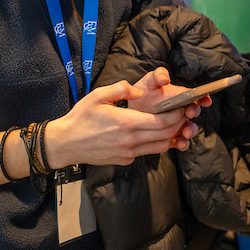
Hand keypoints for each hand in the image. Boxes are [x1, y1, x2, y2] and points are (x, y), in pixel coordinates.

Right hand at [47, 73, 204, 166]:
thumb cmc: (81, 118)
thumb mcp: (98, 95)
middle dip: (178, 124)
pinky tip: (153, 134)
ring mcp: (128, 153)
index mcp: (126, 123)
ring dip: (170, 136)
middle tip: (183, 114)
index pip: (162, 121)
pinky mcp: (124, 160)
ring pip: (160, 147)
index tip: (182, 107)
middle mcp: (130, 140)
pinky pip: (147, 152)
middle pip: (166, 135)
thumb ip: (121, 89)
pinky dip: (155, 144)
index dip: (176, 115)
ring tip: (173, 125)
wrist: (66, 144)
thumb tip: (139, 90)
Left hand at [125, 67, 206, 149]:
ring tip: (186, 132)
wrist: (132, 110)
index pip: (196, 95)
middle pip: (194, 111)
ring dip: (191, 131)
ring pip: (190, 128)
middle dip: (194, 112)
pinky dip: (183, 143)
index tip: (205, 99)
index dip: (203, 97)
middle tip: (189, 112)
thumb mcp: (149, 81)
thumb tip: (166, 78)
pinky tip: (180, 143)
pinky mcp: (172, 137)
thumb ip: (158, 75)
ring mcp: (177, 124)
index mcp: (180, 96)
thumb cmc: (143, 94)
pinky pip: (181, 142)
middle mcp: (181, 111)